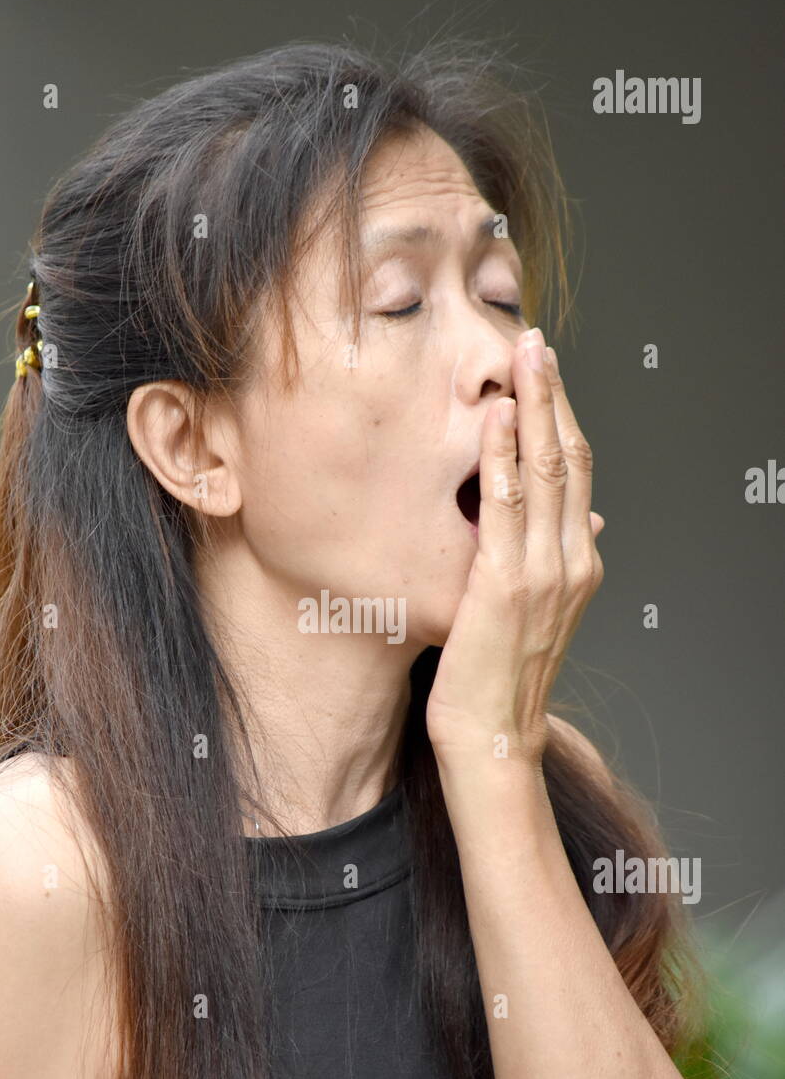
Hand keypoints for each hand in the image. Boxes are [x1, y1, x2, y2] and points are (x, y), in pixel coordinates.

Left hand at [426, 328, 604, 769]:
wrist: (495, 735)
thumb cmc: (502, 677)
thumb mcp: (540, 613)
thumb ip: (559, 562)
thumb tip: (584, 522)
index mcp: (580, 563)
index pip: (579, 474)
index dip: (564, 418)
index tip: (547, 375)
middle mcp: (572, 559)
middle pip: (573, 458)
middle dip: (556, 394)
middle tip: (538, 343)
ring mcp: (544, 570)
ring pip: (549, 469)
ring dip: (537, 405)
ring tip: (526, 355)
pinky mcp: (506, 581)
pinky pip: (506, 503)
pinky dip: (504, 453)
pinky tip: (498, 415)